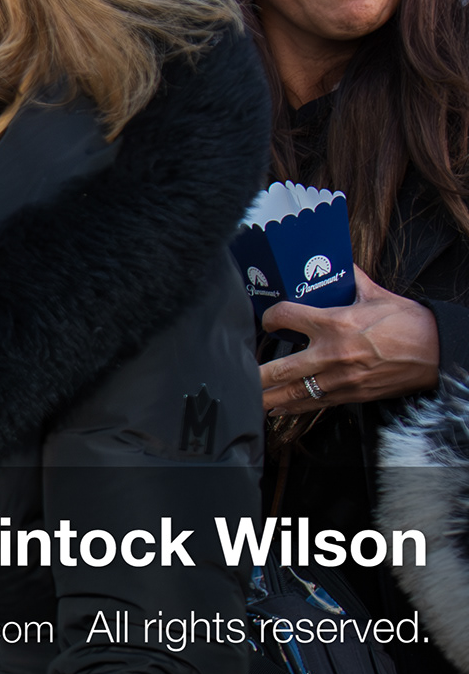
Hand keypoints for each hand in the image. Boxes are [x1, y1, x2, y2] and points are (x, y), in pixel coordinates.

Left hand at [261, 270, 439, 414]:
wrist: (435, 352)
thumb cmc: (409, 323)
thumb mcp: (378, 294)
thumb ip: (353, 280)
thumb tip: (341, 263)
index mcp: (335, 322)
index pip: (287, 317)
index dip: (271, 318)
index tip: (269, 321)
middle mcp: (331, 353)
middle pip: (279, 368)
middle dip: (255, 374)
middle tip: (238, 373)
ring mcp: (338, 379)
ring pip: (292, 393)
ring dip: (267, 397)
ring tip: (249, 397)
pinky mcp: (348, 396)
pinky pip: (312, 405)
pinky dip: (292, 409)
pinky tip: (277, 410)